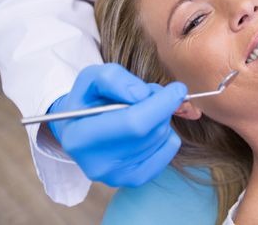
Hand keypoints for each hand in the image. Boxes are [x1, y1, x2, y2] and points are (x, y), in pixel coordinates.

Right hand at [48, 63, 186, 186]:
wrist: (79, 129)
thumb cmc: (87, 100)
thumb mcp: (91, 78)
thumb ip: (114, 78)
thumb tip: (142, 95)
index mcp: (81, 137)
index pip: (134, 123)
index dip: (162, 103)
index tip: (178, 88)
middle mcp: (98, 163)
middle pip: (152, 130)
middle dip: (160, 106)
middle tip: (149, 95)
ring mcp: (117, 176)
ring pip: (162, 138)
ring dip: (161, 118)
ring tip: (140, 111)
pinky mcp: (134, 179)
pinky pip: (169, 150)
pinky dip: (166, 134)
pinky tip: (148, 128)